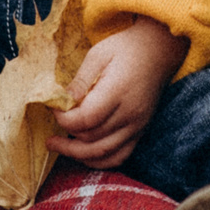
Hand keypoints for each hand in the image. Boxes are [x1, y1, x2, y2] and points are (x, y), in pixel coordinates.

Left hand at [50, 17, 187, 168]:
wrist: (159, 51)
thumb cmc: (126, 48)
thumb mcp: (98, 54)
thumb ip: (80, 80)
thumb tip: (61, 102)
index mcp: (118, 91)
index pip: (86, 118)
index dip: (64, 119)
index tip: (54, 110)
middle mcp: (130, 113)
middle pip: (92, 138)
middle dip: (66, 138)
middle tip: (49, 135)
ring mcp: (137, 125)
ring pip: (103, 153)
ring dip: (77, 154)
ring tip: (59, 147)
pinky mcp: (141, 131)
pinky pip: (119, 156)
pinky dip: (99, 161)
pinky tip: (83, 155)